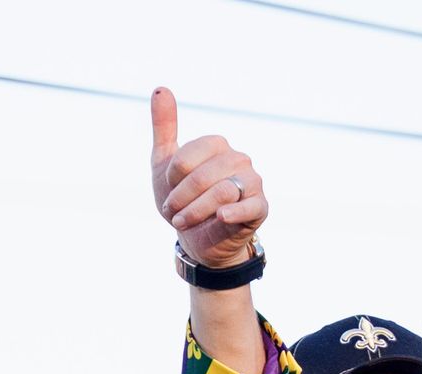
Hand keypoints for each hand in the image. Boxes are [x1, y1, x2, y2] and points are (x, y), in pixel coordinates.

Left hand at [150, 87, 265, 267]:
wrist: (196, 237)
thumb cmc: (182, 197)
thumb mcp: (164, 163)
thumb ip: (164, 126)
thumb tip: (161, 88)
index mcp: (216, 145)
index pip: (186, 159)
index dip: (172, 180)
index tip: (169, 191)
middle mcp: (238, 159)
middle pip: (202, 177)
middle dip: (180, 200)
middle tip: (173, 213)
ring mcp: (252, 182)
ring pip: (221, 192)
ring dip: (195, 212)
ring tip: (184, 222)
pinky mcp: (260, 207)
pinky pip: (250, 206)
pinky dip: (233, 212)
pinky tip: (221, 217)